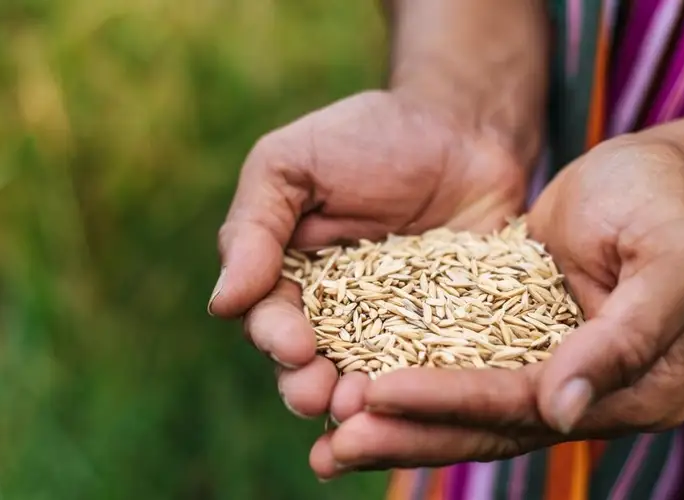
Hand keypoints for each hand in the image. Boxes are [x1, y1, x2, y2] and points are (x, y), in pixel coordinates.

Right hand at [208, 90, 530, 418]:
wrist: (460, 128)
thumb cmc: (367, 138)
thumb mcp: (292, 164)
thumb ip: (254, 227)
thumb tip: (222, 302)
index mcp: (289, 274)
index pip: (268, 318)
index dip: (275, 338)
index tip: (295, 346)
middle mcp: (335, 310)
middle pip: (310, 363)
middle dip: (307, 385)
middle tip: (320, 395)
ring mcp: (392, 326)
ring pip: (363, 377)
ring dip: (357, 399)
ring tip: (364, 406)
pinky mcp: (444, 331)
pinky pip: (429, 367)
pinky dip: (420, 388)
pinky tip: (421, 401)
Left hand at [308, 135, 683, 478]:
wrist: (647, 175)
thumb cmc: (664, 202)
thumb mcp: (670, 258)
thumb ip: (627, 336)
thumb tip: (560, 410)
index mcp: (637, 390)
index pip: (528, 406)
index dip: (452, 404)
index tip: (377, 394)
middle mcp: (589, 396)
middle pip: (489, 426)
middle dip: (409, 433)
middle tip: (333, 446)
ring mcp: (551, 374)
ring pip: (467, 411)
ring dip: (400, 425)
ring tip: (328, 440)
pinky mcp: (519, 347)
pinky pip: (460, 372)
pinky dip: (412, 386)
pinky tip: (358, 390)